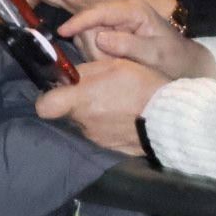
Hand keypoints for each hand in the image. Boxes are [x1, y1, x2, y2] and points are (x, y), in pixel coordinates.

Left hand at [34, 58, 168, 154]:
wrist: (172, 118)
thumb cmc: (140, 86)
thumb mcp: (111, 66)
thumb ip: (83, 72)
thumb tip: (66, 76)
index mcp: (80, 101)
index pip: (44, 106)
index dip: (47, 97)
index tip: (57, 89)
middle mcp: (84, 124)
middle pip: (66, 114)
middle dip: (74, 103)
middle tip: (93, 92)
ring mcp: (97, 139)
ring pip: (84, 123)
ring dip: (92, 114)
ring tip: (114, 103)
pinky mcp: (111, 149)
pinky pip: (100, 134)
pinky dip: (106, 125)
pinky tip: (122, 117)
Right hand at [60, 0, 215, 79]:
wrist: (188, 68)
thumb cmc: (176, 59)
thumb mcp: (157, 54)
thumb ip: (129, 45)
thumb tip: (100, 39)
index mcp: (133, 11)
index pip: (99, 11)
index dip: (79, 21)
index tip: (62, 32)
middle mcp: (121, 14)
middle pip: (89, 23)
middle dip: (90, 44)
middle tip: (105, 63)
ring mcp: (115, 25)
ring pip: (88, 35)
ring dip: (94, 53)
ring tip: (113, 65)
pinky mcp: (111, 36)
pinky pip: (92, 44)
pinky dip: (97, 56)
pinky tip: (111, 64)